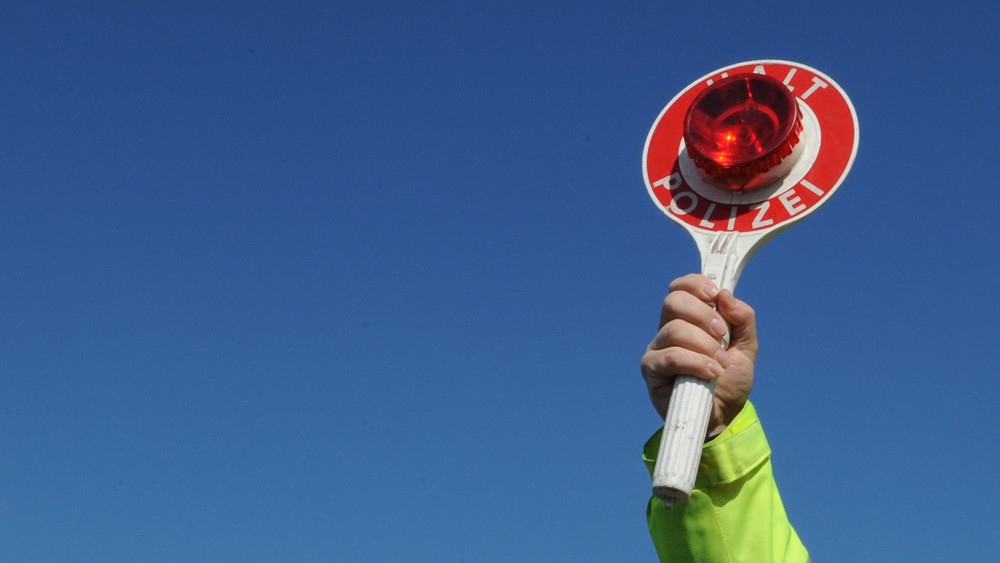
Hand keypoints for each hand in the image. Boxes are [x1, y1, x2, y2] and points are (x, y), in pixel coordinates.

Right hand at [640, 274, 758, 436]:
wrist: (723, 417)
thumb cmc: (730, 381)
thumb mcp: (747, 348)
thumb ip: (743, 319)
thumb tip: (726, 296)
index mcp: (688, 319)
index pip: (680, 288)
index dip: (695, 284)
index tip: (715, 294)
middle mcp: (667, 330)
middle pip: (673, 302)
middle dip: (703, 315)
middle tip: (722, 335)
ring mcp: (657, 349)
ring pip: (674, 330)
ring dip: (704, 345)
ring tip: (721, 364)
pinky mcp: (651, 370)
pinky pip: (670, 357)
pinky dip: (696, 363)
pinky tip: (712, 374)